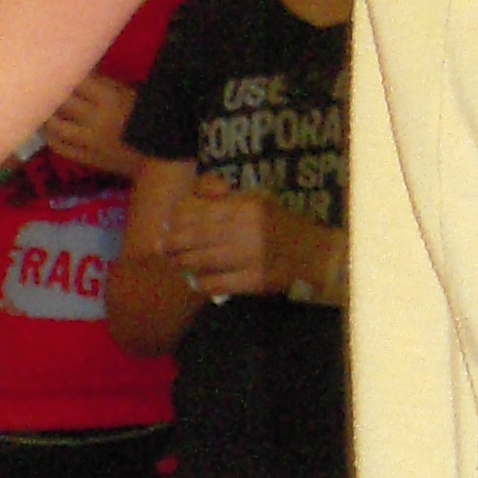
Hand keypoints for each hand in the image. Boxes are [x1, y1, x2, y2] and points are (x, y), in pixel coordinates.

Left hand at [41, 71, 136, 175]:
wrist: (158, 158)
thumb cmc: (145, 118)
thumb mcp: (129, 93)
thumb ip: (103, 83)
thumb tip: (78, 70)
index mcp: (110, 99)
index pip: (77, 81)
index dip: (63, 74)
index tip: (54, 69)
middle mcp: (95, 120)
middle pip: (61, 102)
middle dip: (51, 93)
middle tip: (40, 86)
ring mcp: (88, 142)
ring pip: (54, 126)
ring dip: (45, 115)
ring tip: (40, 106)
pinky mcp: (85, 159)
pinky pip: (58, 147)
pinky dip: (50, 136)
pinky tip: (48, 129)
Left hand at [161, 179, 338, 299]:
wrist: (316, 253)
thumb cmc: (280, 225)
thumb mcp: (257, 199)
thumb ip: (226, 195)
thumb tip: (196, 195)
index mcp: (247, 206)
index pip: (201, 212)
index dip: (178, 221)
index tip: (165, 226)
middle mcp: (248, 229)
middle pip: (197, 236)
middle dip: (175, 243)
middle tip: (161, 247)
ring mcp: (252, 256)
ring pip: (203, 260)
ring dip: (183, 262)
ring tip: (174, 262)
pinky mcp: (256, 280)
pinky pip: (217, 283)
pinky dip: (202, 283)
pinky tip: (196, 281)